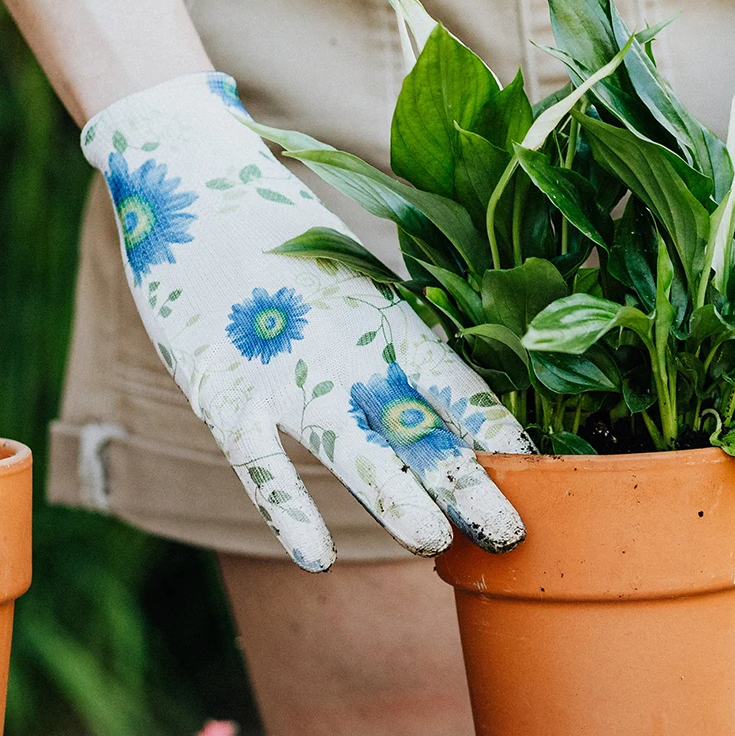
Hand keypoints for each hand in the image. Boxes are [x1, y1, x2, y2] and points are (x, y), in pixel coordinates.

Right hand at [80, 72, 532, 569]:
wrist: (189, 177)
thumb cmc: (287, 243)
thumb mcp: (358, 289)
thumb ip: (399, 345)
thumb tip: (454, 407)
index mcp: (389, 322)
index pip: (460, 387)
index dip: (499, 433)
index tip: (545, 475)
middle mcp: (349, 349)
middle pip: (420, 428)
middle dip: (467, 484)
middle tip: (511, 535)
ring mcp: (285, 370)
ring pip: (351, 447)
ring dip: (395, 496)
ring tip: (433, 542)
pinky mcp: (221, 386)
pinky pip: (259, 460)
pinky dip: (287, 509)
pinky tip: (316, 558)